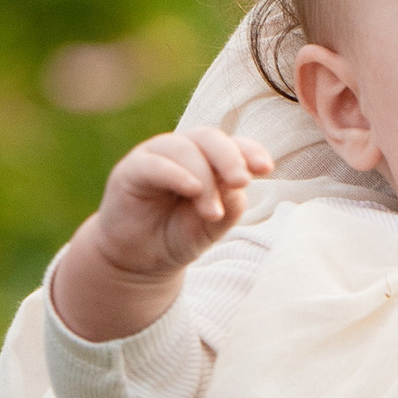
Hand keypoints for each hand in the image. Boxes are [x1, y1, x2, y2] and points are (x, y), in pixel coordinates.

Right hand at [96, 125, 268, 276]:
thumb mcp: (214, 223)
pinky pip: (154, 163)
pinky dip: (176, 174)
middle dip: (230, 158)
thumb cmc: (179, 235)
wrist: (141, 259)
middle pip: (210, 137)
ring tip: (212, 213)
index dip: (250, 151)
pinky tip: (192, 190)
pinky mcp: (131, 169)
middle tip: (241, 182)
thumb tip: (239, 184)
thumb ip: (229, 201)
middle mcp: (184, 151)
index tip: (266, 168)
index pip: (233, 144)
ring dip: (204, 179)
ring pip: (185, 149)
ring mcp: (156, 156)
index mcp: (209, 159)